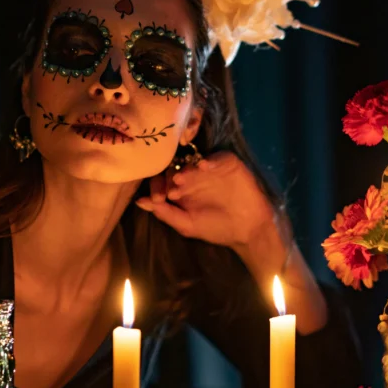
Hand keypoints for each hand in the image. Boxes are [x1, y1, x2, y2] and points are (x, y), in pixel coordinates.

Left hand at [134, 151, 275, 250]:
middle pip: (175, 168)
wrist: (248, 229)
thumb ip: (164, 213)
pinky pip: (216, 158)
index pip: (162, 180)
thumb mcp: (187, 224)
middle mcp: (192, 175)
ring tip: (182, 179)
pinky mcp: (227, 163)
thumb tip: (139, 201)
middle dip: (170, 178)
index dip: (158, 187)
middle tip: (171, 189)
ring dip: (187, 170)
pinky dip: (209, 161)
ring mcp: (209, 168)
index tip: (160, 198)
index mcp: (180, 188)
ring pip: (193, 162)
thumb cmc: (216, 228)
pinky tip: (203, 167)